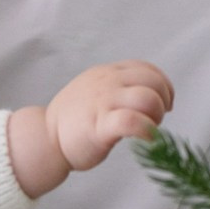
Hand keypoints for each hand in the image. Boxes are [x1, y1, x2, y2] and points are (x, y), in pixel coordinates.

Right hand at [47, 60, 172, 172]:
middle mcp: (107, 82)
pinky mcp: (99, 126)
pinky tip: (146, 139)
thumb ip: (119, 87)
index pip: (148, 69)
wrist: (45, 137)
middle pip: (153, 81)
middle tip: (154, 119)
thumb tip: (150, 96)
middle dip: (162, 102)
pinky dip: (147, 131)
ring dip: (156, 116)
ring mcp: (103, 102)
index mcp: (108, 72)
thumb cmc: (76, 119)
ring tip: (148, 128)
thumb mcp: (97, 90)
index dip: (164, 87)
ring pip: (148, 98)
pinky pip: (133, 122)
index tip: (164, 105)